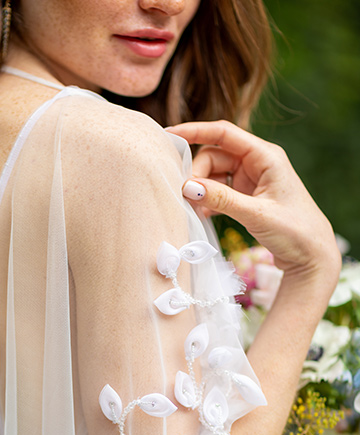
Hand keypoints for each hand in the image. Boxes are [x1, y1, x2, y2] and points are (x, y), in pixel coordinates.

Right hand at [166, 120, 340, 287]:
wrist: (311, 256)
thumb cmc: (295, 231)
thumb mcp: (257, 214)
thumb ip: (222, 199)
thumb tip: (188, 188)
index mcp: (266, 156)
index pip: (224, 133)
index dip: (195, 131)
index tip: (169, 136)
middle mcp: (257, 163)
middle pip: (214, 155)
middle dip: (197, 174)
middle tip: (188, 198)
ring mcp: (250, 179)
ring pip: (213, 174)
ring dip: (201, 190)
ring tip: (195, 211)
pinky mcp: (246, 196)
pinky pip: (218, 190)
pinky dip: (208, 201)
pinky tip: (204, 215)